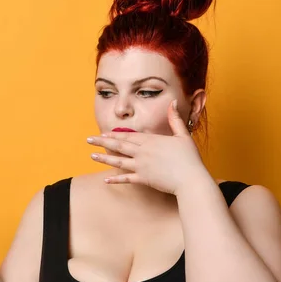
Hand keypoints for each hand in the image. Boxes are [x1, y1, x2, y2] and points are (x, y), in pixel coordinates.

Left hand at [87, 99, 207, 194]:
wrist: (191, 179)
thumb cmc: (189, 158)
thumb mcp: (183, 135)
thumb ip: (175, 119)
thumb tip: (173, 102)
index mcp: (151, 141)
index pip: (128, 136)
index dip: (114, 135)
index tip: (103, 133)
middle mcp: (143, 152)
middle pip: (119, 145)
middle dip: (102, 142)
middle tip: (89, 140)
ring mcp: (141, 166)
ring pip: (118, 161)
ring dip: (104, 158)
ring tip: (91, 156)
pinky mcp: (143, 179)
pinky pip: (126, 179)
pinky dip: (115, 179)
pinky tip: (105, 179)